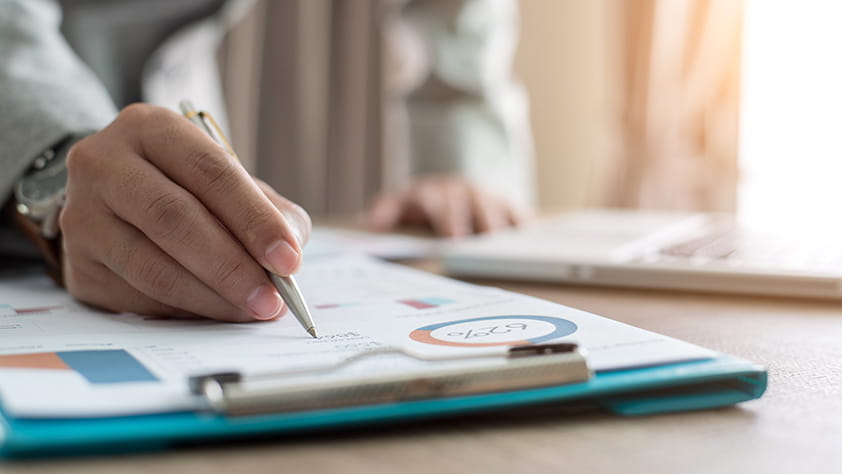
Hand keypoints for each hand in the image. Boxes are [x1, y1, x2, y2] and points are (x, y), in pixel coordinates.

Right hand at [60, 104, 311, 321]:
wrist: (115, 198)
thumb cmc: (187, 187)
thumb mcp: (230, 181)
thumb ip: (269, 212)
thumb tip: (289, 257)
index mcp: (151, 128)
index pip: (210, 170)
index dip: (254, 218)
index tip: (288, 259)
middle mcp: (104, 164)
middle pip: (173, 217)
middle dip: (232, 265)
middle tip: (272, 299)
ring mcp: (82, 216)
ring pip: (152, 266)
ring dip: (212, 297)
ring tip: (251, 311)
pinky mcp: (78, 266)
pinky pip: (138, 297)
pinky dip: (185, 311)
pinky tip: (215, 312)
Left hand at [366, 175, 529, 237]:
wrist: (452, 184)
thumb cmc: (425, 202)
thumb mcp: (402, 200)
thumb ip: (386, 209)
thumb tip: (373, 222)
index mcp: (436, 193)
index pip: (440, 203)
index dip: (448, 219)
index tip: (454, 239)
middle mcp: (465, 192)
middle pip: (475, 205)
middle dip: (480, 223)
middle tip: (486, 246)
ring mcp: (489, 198)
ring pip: (500, 210)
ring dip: (505, 227)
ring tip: (512, 250)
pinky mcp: (511, 207)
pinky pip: (522, 217)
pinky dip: (526, 228)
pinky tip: (532, 244)